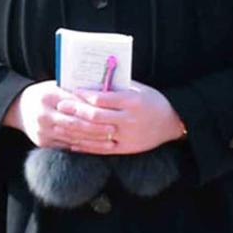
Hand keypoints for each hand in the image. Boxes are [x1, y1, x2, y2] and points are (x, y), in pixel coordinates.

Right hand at [3, 80, 115, 150]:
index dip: (92, 110)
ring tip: (110, 141)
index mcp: (48, 96)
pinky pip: (66, 146)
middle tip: (113, 129)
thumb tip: (103, 91)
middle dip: (96, 128)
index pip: (75, 104)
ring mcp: (42, 131)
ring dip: (92, 141)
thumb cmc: (45, 93)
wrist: (19, 108)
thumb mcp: (57, 86)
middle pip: (74, 124)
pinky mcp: (42, 142)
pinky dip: (82, 147)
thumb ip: (75, 90)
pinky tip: (96, 147)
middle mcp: (43, 115)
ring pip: (72, 137)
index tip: (110, 112)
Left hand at [58, 80, 186, 155]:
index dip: (85, 95)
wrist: (172, 123)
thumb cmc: (154, 101)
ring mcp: (126, 135)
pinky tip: (72, 142)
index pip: (103, 98)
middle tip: (61, 105)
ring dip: (75, 129)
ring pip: (94, 134)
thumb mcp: (140, 90)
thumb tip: (94, 83)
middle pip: (95, 116)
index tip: (73, 91)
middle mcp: (129, 119)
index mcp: (133, 102)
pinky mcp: (125, 148)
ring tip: (60, 123)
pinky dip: (85, 145)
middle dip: (75, 110)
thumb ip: (119, 88)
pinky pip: (100, 148)